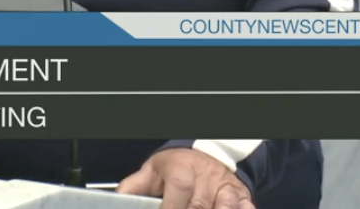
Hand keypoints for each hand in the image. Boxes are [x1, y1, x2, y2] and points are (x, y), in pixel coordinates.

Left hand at [116, 148, 256, 208]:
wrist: (208, 155)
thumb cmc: (178, 166)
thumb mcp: (153, 171)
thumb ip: (134, 187)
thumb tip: (117, 198)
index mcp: (182, 170)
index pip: (178, 190)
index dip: (171, 208)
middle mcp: (205, 179)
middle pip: (199, 206)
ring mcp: (225, 189)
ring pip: (223, 208)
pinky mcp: (242, 197)